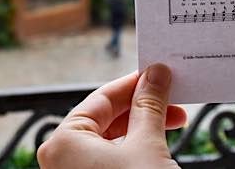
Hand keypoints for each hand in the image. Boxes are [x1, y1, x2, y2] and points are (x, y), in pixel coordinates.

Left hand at [37, 64, 186, 168]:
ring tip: (174, 120)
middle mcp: (60, 159)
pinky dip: (134, 150)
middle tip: (173, 98)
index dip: (134, 84)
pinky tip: (160, 144)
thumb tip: (156, 74)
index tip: (159, 74)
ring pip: (110, 142)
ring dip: (143, 129)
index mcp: (62, 142)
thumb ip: (149, 106)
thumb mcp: (147, 145)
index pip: (102, 99)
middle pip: (106, 120)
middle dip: (143, 108)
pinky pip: (111, 161)